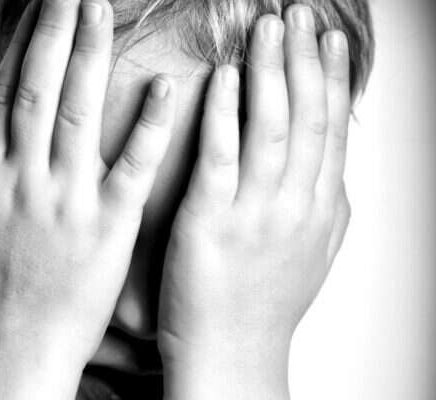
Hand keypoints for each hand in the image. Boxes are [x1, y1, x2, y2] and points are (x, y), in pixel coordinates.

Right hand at [0, 1, 175, 398]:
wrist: (16, 340)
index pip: (7, 92)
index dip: (21, 43)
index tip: (38, 7)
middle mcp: (27, 177)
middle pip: (39, 88)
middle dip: (54, 31)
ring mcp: (68, 200)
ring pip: (77, 113)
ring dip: (89, 56)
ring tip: (102, 10)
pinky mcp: (108, 226)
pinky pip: (130, 168)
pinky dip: (146, 125)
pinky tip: (164, 86)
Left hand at [158, 6, 351, 398]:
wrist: (230, 354)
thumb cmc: (262, 305)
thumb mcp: (310, 256)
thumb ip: (326, 210)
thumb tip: (337, 174)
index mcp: (317, 209)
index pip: (331, 130)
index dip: (332, 79)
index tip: (329, 39)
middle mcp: (294, 206)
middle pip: (308, 118)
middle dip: (305, 60)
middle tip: (300, 15)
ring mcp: (254, 213)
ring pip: (272, 128)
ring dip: (272, 73)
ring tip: (269, 28)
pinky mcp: (210, 221)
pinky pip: (221, 157)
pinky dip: (226, 113)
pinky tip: (225, 77)